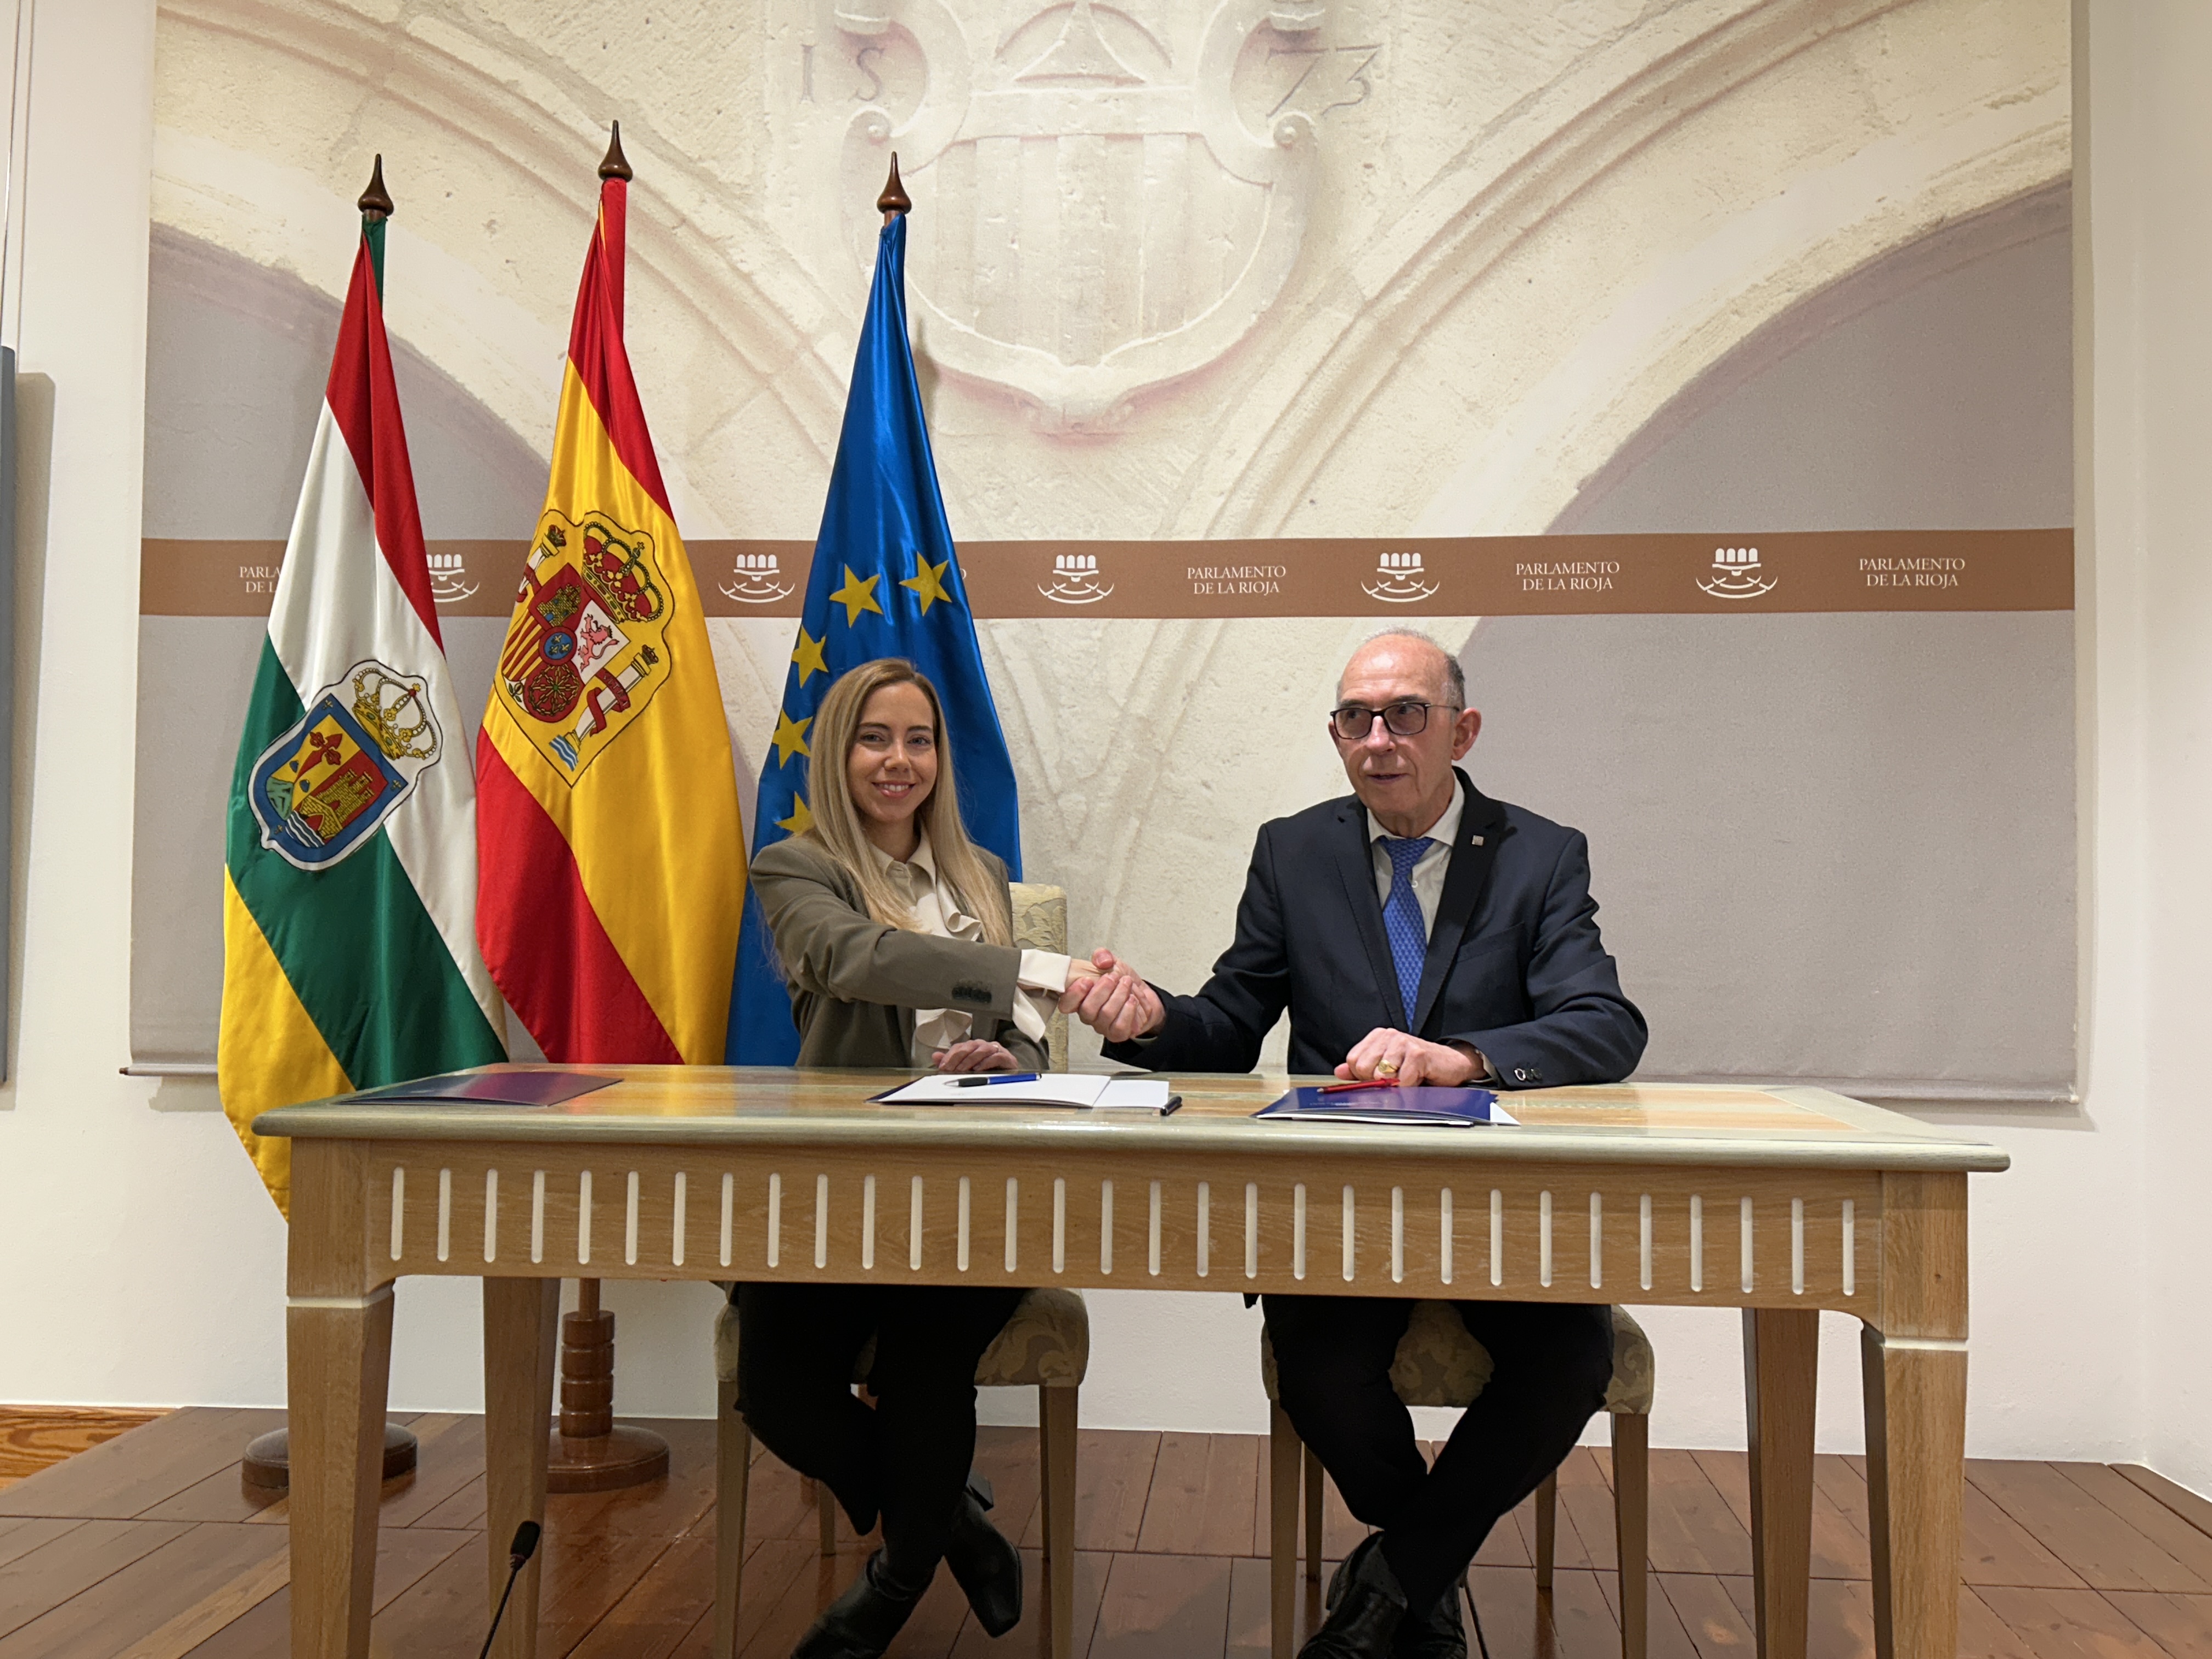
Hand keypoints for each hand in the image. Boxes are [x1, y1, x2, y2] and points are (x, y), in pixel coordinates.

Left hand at [934, 1039, 1019, 1072]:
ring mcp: (996, 1050)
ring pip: (982, 1049)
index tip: (943, 1067)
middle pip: (970, 1046)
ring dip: (970, 1059)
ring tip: (963, 1069)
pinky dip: (986, 1062)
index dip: (950, 1056)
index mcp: (974, 1047)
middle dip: (958, 1057)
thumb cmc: (988, 1071)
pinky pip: (996, 1056)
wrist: (1011, 1076)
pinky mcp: (1007, 1058)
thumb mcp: (966, 1068)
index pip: (960, 1047)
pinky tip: (979, 1069)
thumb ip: (951, 1062)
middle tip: (951, 1069)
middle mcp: (984, 1045)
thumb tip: (935, 1056)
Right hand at [1058, 950, 1164, 1043]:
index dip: (1074, 994)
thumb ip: (1102, 956)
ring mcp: (1102, 1026)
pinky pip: (1120, 1026)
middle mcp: (1088, 1015)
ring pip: (1106, 1014)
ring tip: (1127, 983)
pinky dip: (1129, 1009)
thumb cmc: (1121, 981)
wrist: (1142, 994)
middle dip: (1103, 989)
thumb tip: (1102, 961)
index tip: (1087, 980)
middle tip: (1113, 977)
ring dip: (1119, 995)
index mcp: (1080, 998)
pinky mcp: (1117, 1034)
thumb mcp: (1111, 962)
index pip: (1066, 1004)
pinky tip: (1132, 999)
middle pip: (1088, 1009)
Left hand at [1333, 1030, 1480, 1086]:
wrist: (1449, 1064)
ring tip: (1408, 1077)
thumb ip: (1361, 1069)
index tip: (1379, 1078)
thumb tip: (1339, 1072)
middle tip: (1396, 1079)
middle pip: (1364, 1068)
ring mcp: (1403, 1042)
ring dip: (1396, 1084)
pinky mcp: (1418, 1053)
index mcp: (1378, 1037)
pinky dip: (1410, 1086)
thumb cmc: (1417, 1067)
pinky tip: (1419, 1078)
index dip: (1364, 1076)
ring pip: (1382, 1075)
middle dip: (1379, 1081)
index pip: (1353, 1061)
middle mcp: (1389, 1035)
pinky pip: (1402, 1080)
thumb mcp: (1386, 1067)